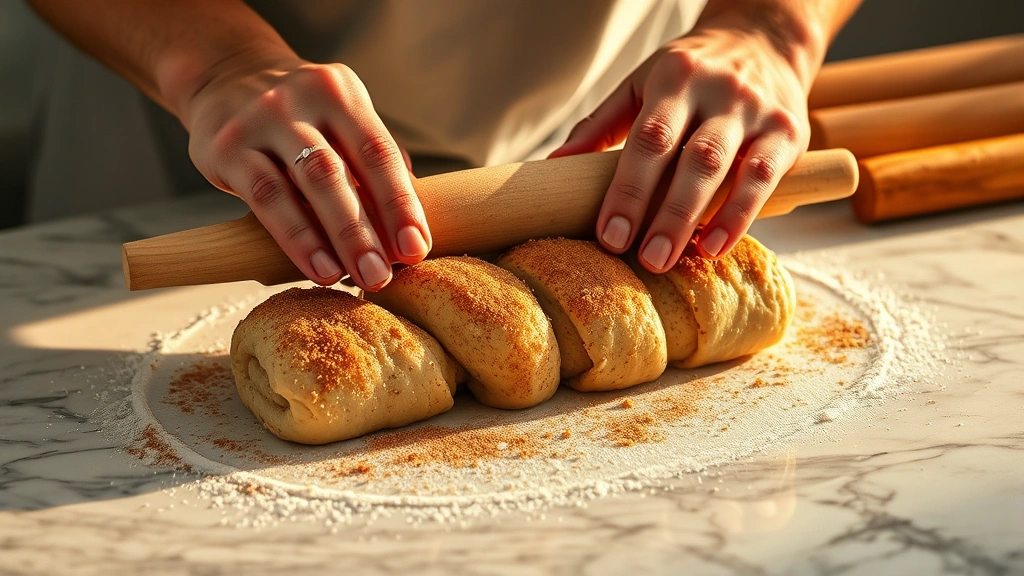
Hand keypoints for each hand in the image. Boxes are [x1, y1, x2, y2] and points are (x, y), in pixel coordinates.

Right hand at [184, 54, 429, 289]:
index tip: (417, 249)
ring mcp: (259, 121)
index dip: (401, 204)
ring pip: (303, 185)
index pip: (379, 152)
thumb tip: (412, 223)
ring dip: (334, 238)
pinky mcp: (225, 148)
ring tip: (356, 277)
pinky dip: (296, 238)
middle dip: (365, 230)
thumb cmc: (298, 115)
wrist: (222, 78)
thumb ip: (373, 163)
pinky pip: (266, 198)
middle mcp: (300, 99)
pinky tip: (317, 268)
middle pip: (340, 172)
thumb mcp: (338, 120)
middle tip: (384, 275)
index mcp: (340, 92)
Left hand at [550, 6, 818, 271]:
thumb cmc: (691, 72)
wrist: (764, 39)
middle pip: (691, 158)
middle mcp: (719, 90)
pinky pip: (764, 177)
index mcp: (675, 77)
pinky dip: (741, 215)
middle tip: (643, 260)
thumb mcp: (642, 83)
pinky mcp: (788, 132)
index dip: (629, 190)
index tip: (610, 236)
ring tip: (672, 259)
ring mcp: (757, 111)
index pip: (649, 138)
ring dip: (699, 219)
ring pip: (728, 169)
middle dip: (664, 213)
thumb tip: (553, 165)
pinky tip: (716, 246)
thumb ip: (601, 124)